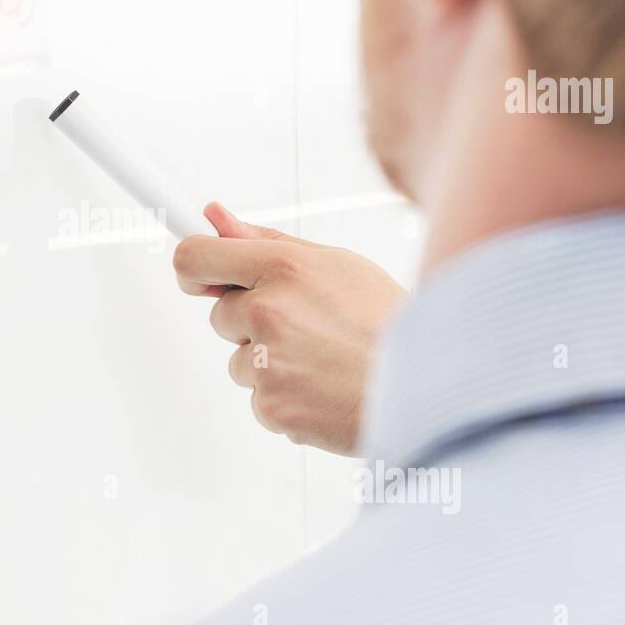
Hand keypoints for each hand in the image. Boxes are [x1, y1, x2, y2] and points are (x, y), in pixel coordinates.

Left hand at [173, 202, 408, 454]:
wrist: (430, 387)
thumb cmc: (390, 325)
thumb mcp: (337, 263)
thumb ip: (268, 242)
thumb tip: (216, 218)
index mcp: (284, 266)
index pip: (196, 257)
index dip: (194, 267)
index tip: (198, 276)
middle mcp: (269, 310)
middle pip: (219, 314)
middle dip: (250, 321)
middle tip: (305, 328)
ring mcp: (267, 362)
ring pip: (238, 361)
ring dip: (269, 363)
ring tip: (323, 360)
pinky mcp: (271, 406)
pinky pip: (257, 398)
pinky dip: (284, 398)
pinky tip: (322, 388)